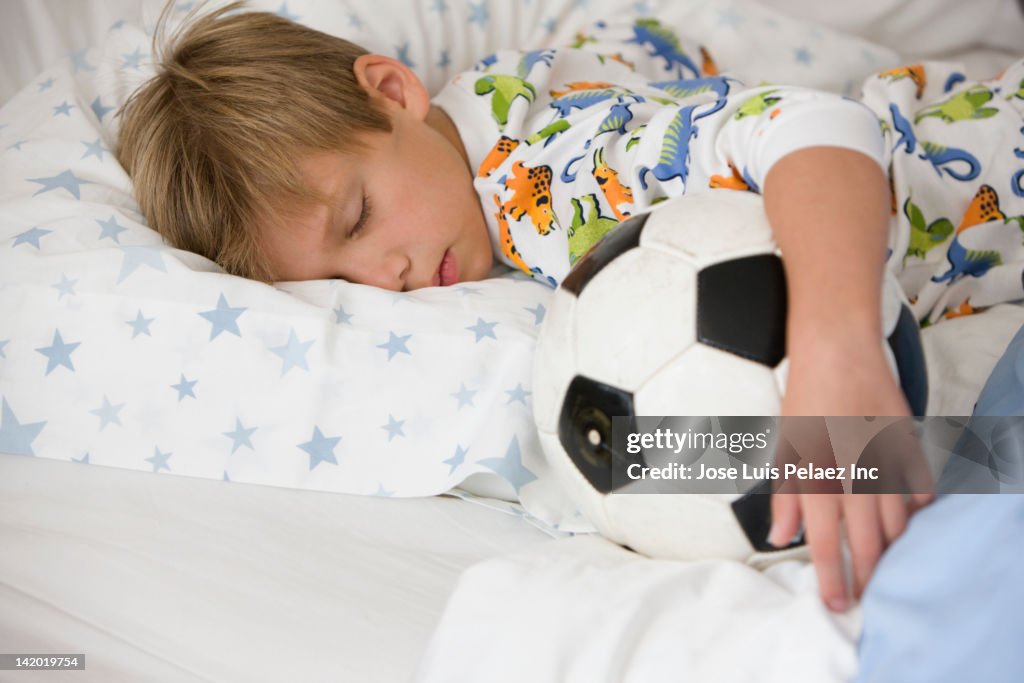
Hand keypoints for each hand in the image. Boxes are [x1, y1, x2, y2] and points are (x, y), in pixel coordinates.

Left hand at [769, 339, 933, 611]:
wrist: (837, 351)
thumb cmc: (803, 399)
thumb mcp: (782, 447)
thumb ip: (784, 496)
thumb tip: (778, 536)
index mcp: (817, 480)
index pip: (826, 546)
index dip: (832, 580)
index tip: (836, 603)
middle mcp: (854, 478)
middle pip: (867, 545)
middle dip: (866, 577)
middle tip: (863, 596)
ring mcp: (886, 464)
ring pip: (897, 524)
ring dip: (891, 547)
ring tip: (881, 561)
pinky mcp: (908, 448)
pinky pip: (918, 491)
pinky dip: (912, 508)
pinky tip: (904, 515)